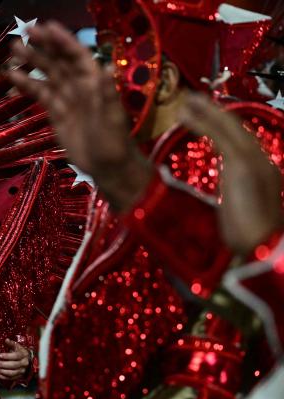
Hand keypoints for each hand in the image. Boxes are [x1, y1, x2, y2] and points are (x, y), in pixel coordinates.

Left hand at [0, 339, 30, 380]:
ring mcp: (21, 371)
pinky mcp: (18, 376)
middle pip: (13, 365)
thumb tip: (6, 340)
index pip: (16, 356)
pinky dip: (2, 377)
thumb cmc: (20, 352)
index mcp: (23, 355)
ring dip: (1, 371)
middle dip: (2, 364)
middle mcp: (24, 364)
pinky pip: (10, 378)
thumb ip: (11, 343)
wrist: (27, 360)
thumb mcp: (17, 346)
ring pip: (11, 373)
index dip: (7, 356)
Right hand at [7, 21, 151, 211]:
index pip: (77, 56)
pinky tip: (13, 78)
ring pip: (48, 77)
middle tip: (24, 32)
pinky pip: (41, 96)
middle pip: (59, 62)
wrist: (108, 168)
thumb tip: (105, 67)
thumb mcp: (112, 118)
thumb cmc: (115, 142)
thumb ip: (106, 93)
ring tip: (14, 50)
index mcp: (95, 83)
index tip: (47, 27)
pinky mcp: (57, 115)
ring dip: (32, 63)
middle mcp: (80, 87)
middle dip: (43, 47)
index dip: (63, 41)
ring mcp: (68, 100)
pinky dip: (28, 86)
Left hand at [179, 93, 282, 254]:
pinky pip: (218, 135)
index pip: (242, 142)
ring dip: (206, 110)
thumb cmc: (249, 240)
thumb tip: (226, 197)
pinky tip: (186, 113)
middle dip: (215, 112)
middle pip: (237, 128)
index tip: (206, 117)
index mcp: (263, 172)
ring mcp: (254, 160)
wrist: (261, 249)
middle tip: (194, 99)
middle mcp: (262, 161)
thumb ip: (234, 198)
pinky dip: (202, 121)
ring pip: (228, 126)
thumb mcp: (239, 214)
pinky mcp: (241, 164)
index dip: (223, 127)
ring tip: (187, 99)